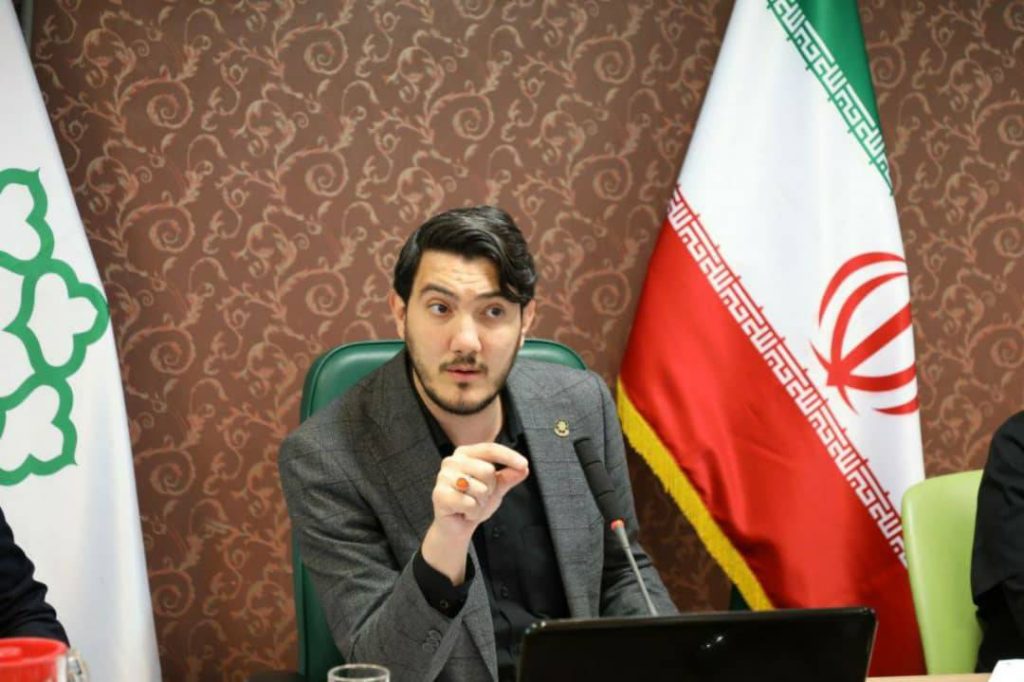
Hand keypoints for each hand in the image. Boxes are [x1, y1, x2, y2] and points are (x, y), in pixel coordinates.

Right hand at [421, 443, 528, 583]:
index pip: (490, 449)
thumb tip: (524, 468)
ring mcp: (443, 477)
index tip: (524, 464)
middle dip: (490, 489)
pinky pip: (469, 503)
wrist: (457, 526)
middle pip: (487, 470)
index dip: (508, 456)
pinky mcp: (439, 495)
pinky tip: (464, 512)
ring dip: (481, 503)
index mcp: (465, 454)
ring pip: (479, 488)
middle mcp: (452, 461)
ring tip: (471, 505)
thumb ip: (509, 476)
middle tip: (480, 497)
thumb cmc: (474, 502)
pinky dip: (472, 512)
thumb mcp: (496, 487)